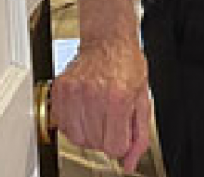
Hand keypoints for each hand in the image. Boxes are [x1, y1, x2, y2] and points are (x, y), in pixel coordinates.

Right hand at [50, 37, 152, 170]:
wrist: (108, 40)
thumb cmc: (127, 66)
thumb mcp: (142, 100)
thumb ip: (139, 136)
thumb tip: (129, 163)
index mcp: (118, 98)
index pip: (114, 147)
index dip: (121, 143)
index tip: (122, 131)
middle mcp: (94, 96)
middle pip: (96, 145)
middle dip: (106, 137)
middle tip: (111, 119)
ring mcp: (74, 93)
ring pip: (77, 139)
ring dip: (89, 134)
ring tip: (98, 115)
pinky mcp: (60, 91)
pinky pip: (63, 126)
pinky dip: (74, 125)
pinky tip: (85, 111)